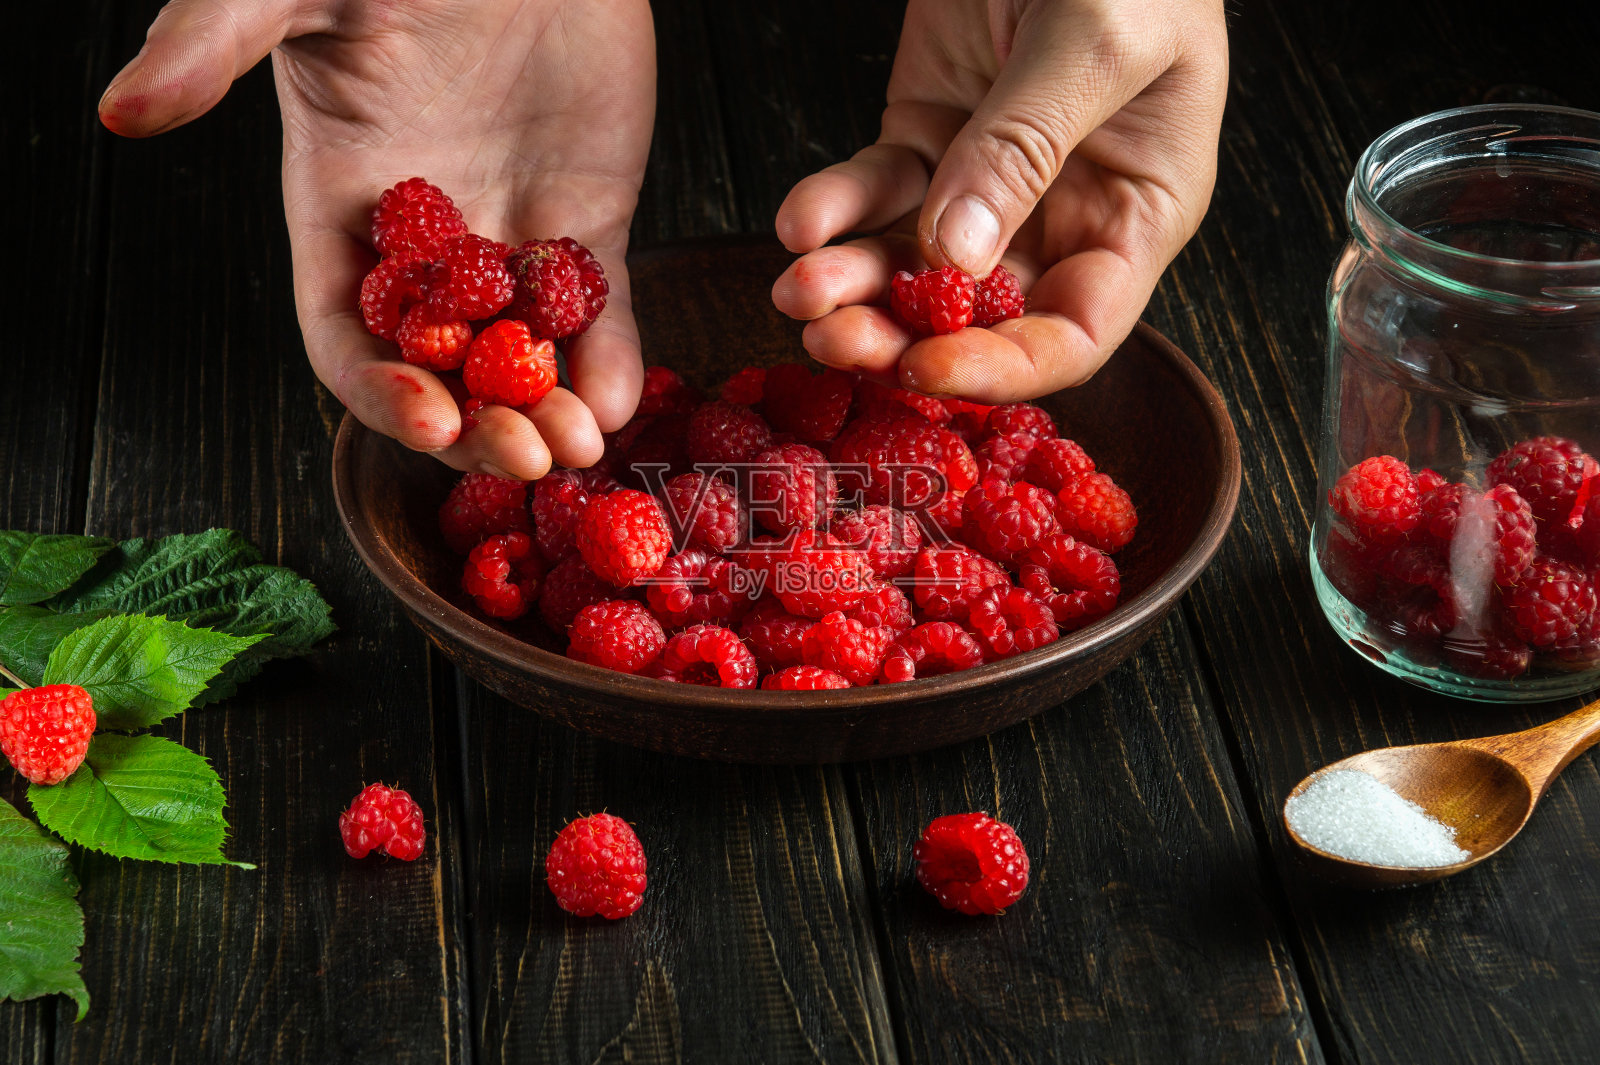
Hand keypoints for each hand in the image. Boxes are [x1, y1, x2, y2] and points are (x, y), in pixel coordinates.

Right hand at [100, 0, 655, 479]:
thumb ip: (212, 43)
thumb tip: (122, 110)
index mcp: (342, 215)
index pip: (346, 337)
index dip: (380, 389)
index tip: (429, 416)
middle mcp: (425, 250)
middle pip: (442, 371)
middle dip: (478, 425)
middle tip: (521, 452)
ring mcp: (508, 242)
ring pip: (525, 360)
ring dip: (549, 413)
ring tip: (579, 443)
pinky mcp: (584, 226)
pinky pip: (600, 312)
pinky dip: (612, 360)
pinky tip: (622, 399)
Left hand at [771, 0, 1226, 400]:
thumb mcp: (1095, 36)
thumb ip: (1027, 145)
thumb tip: (959, 256)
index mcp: (1136, 213)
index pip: (1074, 331)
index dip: (1002, 367)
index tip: (927, 367)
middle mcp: (1063, 214)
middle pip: (979, 316)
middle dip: (901, 335)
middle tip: (833, 338)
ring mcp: (988, 180)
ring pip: (912, 264)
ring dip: (851, 284)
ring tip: (798, 289)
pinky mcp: (927, 136)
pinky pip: (875, 192)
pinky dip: (833, 210)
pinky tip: (799, 220)